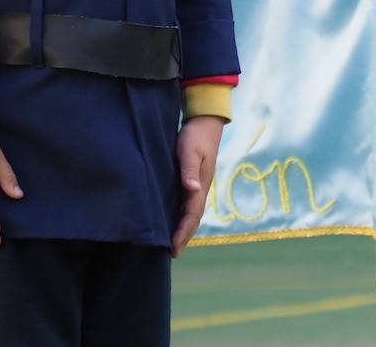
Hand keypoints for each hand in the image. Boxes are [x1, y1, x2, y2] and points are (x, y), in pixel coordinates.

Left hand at [172, 116, 223, 257]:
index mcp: (201, 185)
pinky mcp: (190, 180)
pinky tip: (171, 220)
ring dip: (182, 228)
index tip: (173, 249)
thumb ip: (189, 170)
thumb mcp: (190, 151)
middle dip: (184, 236)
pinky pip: (185, 204)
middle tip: (172, 254)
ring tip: (172, 244)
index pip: (192, 215)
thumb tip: (192, 190)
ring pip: (189, 213)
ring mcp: (196, 185)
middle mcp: (199, 189)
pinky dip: (179, 216)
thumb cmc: (196, 136)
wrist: (205, 122)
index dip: (183, 232)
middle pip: (193, 218)